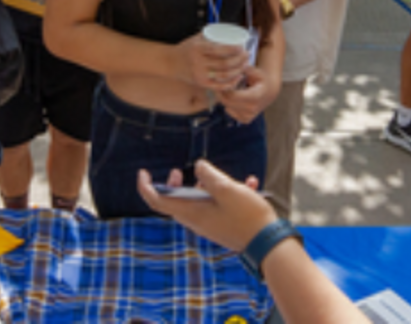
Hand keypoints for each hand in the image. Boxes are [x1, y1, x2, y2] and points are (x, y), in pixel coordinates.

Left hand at [137, 161, 275, 251]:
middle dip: (178, 183)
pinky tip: (250, 184)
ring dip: (210, 185)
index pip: (158, 200)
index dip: (146, 186)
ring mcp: (210, 224)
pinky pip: (218, 206)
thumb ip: (209, 175)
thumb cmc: (246, 216)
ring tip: (229, 176)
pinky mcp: (222, 226)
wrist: (267, 243)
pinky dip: (228, 194)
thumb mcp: (227, 189)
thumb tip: (198, 166)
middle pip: (177, 200)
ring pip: (200, 200)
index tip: (143, 172)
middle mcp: (197, 220)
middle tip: (179, 170)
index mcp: (191, 212)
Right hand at [177, 33, 247, 89]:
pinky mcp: (201, 84)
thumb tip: (230, 30)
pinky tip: (239, 77)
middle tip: (247, 55)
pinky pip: (219, 86)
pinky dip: (231, 83)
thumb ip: (211, 34)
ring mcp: (200, 75)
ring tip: (245, 65)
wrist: (171, 63)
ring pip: (224, 75)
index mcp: (198, 49)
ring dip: (238, 71)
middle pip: (224, 64)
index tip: (241, 47)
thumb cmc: (186, 48)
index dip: (232, 49)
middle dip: (239, 60)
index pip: (218, 50)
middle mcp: (198, 63)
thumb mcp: (196, 38)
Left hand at [216, 67, 275, 122]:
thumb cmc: (262, 80)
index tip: (223, 80)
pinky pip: (230, 113)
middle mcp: (251, 109)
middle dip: (221, 93)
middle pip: (227, 102)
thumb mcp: (257, 72)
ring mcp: (249, 116)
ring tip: (228, 90)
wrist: (269, 92)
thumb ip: (248, 69)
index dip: (224, 88)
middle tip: (220, 84)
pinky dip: (229, 105)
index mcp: (254, 97)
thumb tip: (240, 66)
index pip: (232, 95)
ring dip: (224, 99)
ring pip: (227, 107)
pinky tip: (232, 98)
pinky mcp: (246, 120)